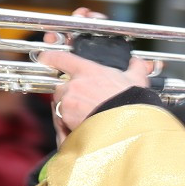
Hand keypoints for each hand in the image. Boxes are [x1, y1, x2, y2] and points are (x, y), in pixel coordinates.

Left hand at [38, 16, 154, 136]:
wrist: (130, 125)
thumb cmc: (133, 102)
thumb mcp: (137, 81)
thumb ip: (136, 69)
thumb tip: (139, 63)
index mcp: (88, 70)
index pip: (61, 58)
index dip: (50, 57)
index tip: (44, 58)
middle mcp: (74, 84)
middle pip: (60, 86)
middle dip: (69, 95)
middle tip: (85, 103)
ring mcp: (68, 102)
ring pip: (59, 105)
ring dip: (68, 111)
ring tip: (86, 118)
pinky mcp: (65, 120)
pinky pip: (60, 122)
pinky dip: (67, 126)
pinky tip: (81, 128)